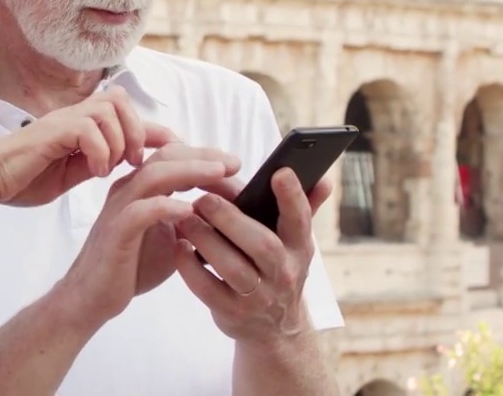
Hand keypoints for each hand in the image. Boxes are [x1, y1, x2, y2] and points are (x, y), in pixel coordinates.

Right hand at [0, 86, 176, 206]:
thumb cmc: (23, 179)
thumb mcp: (71, 174)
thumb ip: (96, 162)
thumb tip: (124, 161)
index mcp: (79, 125)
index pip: (124, 112)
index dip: (152, 128)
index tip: (173, 149)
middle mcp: (72, 116)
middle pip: (120, 99)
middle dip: (137, 130)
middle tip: (134, 162)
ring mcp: (61, 120)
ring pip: (108, 110)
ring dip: (118, 141)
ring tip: (111, 168)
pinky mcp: (51, 131)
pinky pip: (88, 129)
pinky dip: (99, 151)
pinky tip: (93, 172)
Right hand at [55, 145, 241, 326]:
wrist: (92, 297)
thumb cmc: (131, 267)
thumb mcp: (169, 239)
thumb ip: (190, 222)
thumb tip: (225, 216)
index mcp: (140, 189)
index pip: (173, 157)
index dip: (204, 155)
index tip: (235, 164)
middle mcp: (128, 191)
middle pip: (165, 157)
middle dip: (202, 156)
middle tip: (234, 163)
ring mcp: (119, 210)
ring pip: (153, 176)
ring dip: (189, 171)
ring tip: (218, 174)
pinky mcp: (115, 233)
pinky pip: (139, 212)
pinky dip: (165, 207)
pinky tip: (189, 210)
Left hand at [173, 168, 332, 343]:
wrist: (273, 329)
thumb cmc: (277, 269)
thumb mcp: (294, 242)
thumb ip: (302, 206)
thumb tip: (323, 177)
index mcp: (299, 248)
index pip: (301, 220)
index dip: (292, 197)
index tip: (280, 173)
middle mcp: (283, 274)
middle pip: (262, 245)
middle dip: (230, 219)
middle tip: (204, 199)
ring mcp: (259, 298)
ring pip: (233, 268)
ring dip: (206, 240)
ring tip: (185, 219)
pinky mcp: (231, 313)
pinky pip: (207, 289)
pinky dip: (189, 266)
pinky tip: (179, 245)